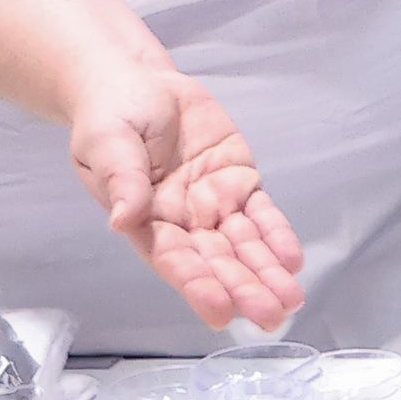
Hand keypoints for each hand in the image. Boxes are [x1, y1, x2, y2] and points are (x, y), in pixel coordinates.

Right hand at [69, 59, 303, 333]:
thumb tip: (124, 219)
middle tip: (271, 317)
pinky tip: (293, 260)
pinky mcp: (237, 179)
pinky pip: (262, 212)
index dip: (197, 285)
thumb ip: (121, 179)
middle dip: (244, 288)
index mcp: (145, 219)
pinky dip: (278, 235)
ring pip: (244, 244)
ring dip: (268, 272)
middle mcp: (182, 220)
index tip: (219, 312)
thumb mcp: (106, 142)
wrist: (136, 82)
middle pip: (216, 260)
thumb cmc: (110, 116)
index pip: (173, 259)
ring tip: (291, 301)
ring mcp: (213, 202)